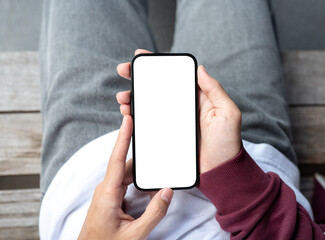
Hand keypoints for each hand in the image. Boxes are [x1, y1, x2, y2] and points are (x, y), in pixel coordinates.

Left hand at [78, 107, 173, 238]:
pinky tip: (149, 184)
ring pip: (127, 174)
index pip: (116, 159)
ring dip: (142, 170)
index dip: (123, 138)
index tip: (127, 120)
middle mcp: (106, 189)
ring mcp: (107, 192)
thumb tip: (167, 191)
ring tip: (157, 166)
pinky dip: (138, 180)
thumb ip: (154, 214)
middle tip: (153, 141)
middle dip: (141, 154)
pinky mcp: (111, 197)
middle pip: (126, 165)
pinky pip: (126, 182)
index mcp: (108, 194)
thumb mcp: (135, 234)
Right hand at [116, 49, 241, 173]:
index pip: (174, 76)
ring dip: (133, 98)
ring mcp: (173, 121)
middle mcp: (182, 106)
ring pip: (149, 104)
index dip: (157, 65)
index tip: (140, 56)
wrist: (220, 171)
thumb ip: (215, 90)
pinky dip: (136, 117)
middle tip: (123, 71)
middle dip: (138, 78)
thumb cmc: (227, 143)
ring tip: (123, 98)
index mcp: (196, 97)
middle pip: (157, 88)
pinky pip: (149, 123)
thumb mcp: (228, 113)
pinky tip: (128, 114)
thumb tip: (200, 69)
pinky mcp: (166, 136)